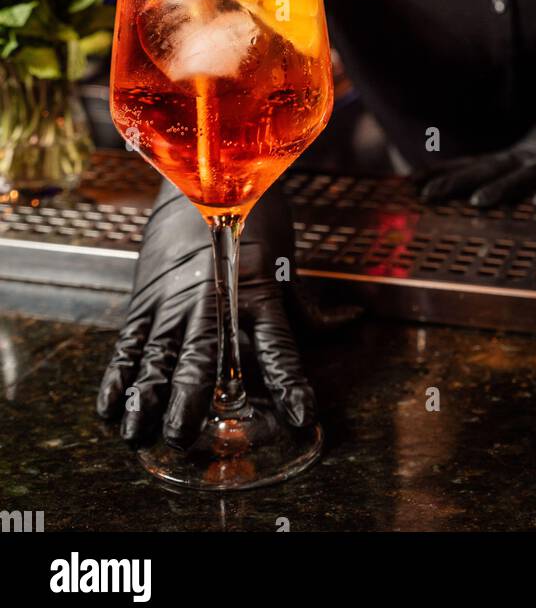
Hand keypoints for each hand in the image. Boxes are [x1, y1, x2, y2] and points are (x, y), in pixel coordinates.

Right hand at [96, 176, 358, 448]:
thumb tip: (352, 320)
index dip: (291, 383)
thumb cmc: (255, 220)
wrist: (211, 172)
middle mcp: (215, 300)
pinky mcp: (147, 295)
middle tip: (183, 435)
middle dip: (190, 399)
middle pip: (203, 357)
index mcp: (258, 294)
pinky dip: (118, 373)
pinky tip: (111, 405)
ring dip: (146, 395)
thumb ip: (309, 304)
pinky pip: (129, 339)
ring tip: (138, 430)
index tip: (300, 416)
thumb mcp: (287, 260)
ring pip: (158, 353)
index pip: (279, 347)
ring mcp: (175, 298)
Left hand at [418, 86, 535, 208]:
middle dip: (459, 183)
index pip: (472, 166)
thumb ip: (491, 169)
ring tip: (478, 202)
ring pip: (524, 176)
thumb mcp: (524, 157)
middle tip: (431, 196)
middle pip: (489, 171)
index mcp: (515, 159)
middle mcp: (531, 160)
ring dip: (501, 189)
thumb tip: (444, 181)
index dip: (443, 175)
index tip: (411, 186)